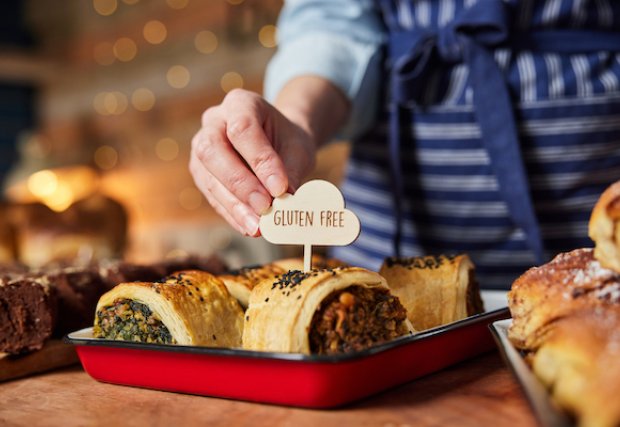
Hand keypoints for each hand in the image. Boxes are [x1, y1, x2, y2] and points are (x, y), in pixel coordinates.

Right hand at [190, 89, 316, 236]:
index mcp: (240, 103)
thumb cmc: (288, 142)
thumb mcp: (298, 150)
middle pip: (213, 150)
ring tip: (258, 227)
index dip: (260, 161)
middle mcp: (214, 120)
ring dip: (234, 205)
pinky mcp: (201, 172)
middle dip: (240, 183)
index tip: (281, 188)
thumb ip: (291, 172)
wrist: (278, 143)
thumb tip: (286, 204)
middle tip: (264, 208)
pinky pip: (211, 194)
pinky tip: (249, 226)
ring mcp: (202, 146)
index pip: (243, 129)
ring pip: (208, 175)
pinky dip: (231, 213)